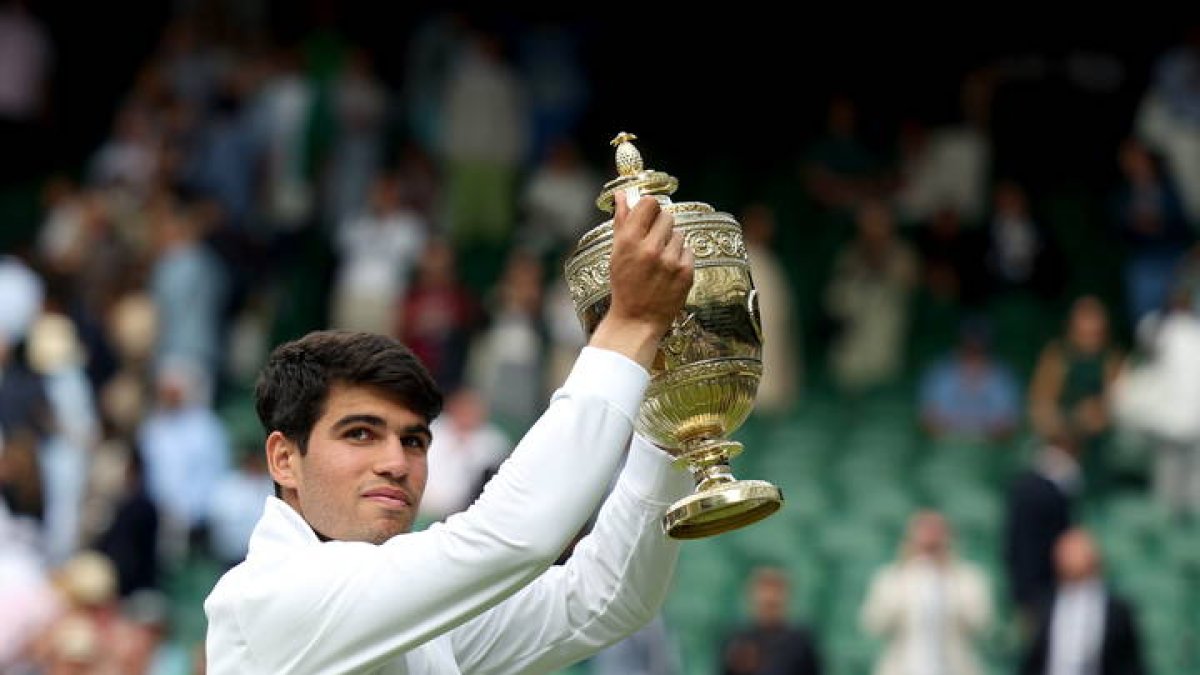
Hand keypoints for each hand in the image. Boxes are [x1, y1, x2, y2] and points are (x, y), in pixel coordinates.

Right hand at [589, 194, 693, 368]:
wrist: (637, 321)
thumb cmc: (624, 286)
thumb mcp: (616, 253)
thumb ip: (622, 221)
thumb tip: (623, 194)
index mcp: (629, 241)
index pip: (649, 203)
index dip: (649, 208)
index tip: (648, 217)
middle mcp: (651, 248)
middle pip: (667, 216)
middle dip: (660, 227)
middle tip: (653, 244)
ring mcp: (670, 261)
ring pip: (679, 234)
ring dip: (671, 244)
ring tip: (660, 262)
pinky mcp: (686, 272)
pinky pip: (688, 251)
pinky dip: (680, 259)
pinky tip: (669, 272)